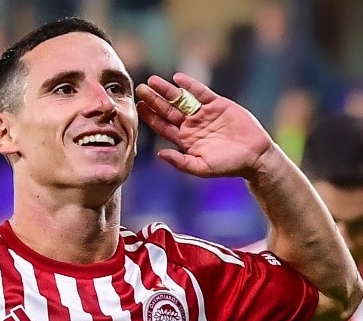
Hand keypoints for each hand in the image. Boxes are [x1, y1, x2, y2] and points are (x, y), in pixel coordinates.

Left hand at [135, 72, 273, 178]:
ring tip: (152, 81)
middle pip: (167, 110)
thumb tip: (159, 154)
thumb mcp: (201, 167)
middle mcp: (191, 125)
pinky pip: (201, 92)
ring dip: (167, 90)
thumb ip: (180, 162)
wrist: (255, 156)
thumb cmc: (228, 166)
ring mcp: (203, 113)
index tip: (138, 106)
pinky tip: (178, 78)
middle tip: (140, 89)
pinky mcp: (218, 104)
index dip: (150, 116)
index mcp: (184, 139)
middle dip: (153, 100)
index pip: (162, 126)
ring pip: (181, 99)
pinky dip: (190, 85)